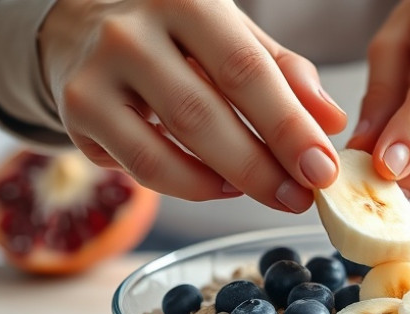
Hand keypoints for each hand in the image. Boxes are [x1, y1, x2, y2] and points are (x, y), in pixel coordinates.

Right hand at [38, 0, 346, 210]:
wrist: (82, 25)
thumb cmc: (174, 34)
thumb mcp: (233, 36)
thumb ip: (283, 73)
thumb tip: (331, 120)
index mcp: (188, 1)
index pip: (247, 69)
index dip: (289, 126)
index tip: (322, 168)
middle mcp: (134, 31)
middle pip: (207, 113)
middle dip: (263, 166)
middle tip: (301, 197)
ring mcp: (99, 72)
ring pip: (171, 145)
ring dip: (231, 180)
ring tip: (270, 192)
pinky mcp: (78, 111)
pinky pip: (142, 167)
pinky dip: (191, 185)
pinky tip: (222, 186)